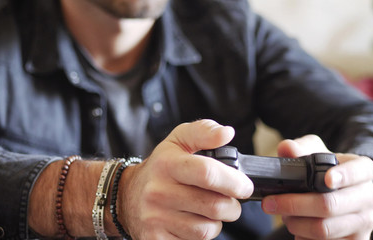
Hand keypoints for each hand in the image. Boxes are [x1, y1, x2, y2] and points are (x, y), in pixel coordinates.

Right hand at [119, 120, 253, 239]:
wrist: (127, 195)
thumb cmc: (161, 167)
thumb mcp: (178, 141)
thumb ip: (203, 131)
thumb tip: (226, 133)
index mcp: (168, 164)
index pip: (207, 173)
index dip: (234, 182)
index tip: (245, 186)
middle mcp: (159, 192)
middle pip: (214, 206)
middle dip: (232, 206)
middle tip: (231, 200)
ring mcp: (156, 218)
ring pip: (207, 229)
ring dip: (217, 222)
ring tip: (209, 210)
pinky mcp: (155, 239)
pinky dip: (201, 235)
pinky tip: (194, 221)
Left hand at [262, 135, 372, 239]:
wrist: (346, 195)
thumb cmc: (328, 171)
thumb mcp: (317, 153)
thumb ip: (301, 147)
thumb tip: (287, 148)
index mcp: (363, 171)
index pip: (360, 171)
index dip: (344, 175)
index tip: (327, 179)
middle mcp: (368, 197)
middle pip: (329, 205)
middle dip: (294, 204)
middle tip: (270, 203)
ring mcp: (363, 223)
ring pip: (324, 228)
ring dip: (295, 223)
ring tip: (283, 215)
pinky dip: (303, 237)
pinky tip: (296, 227)